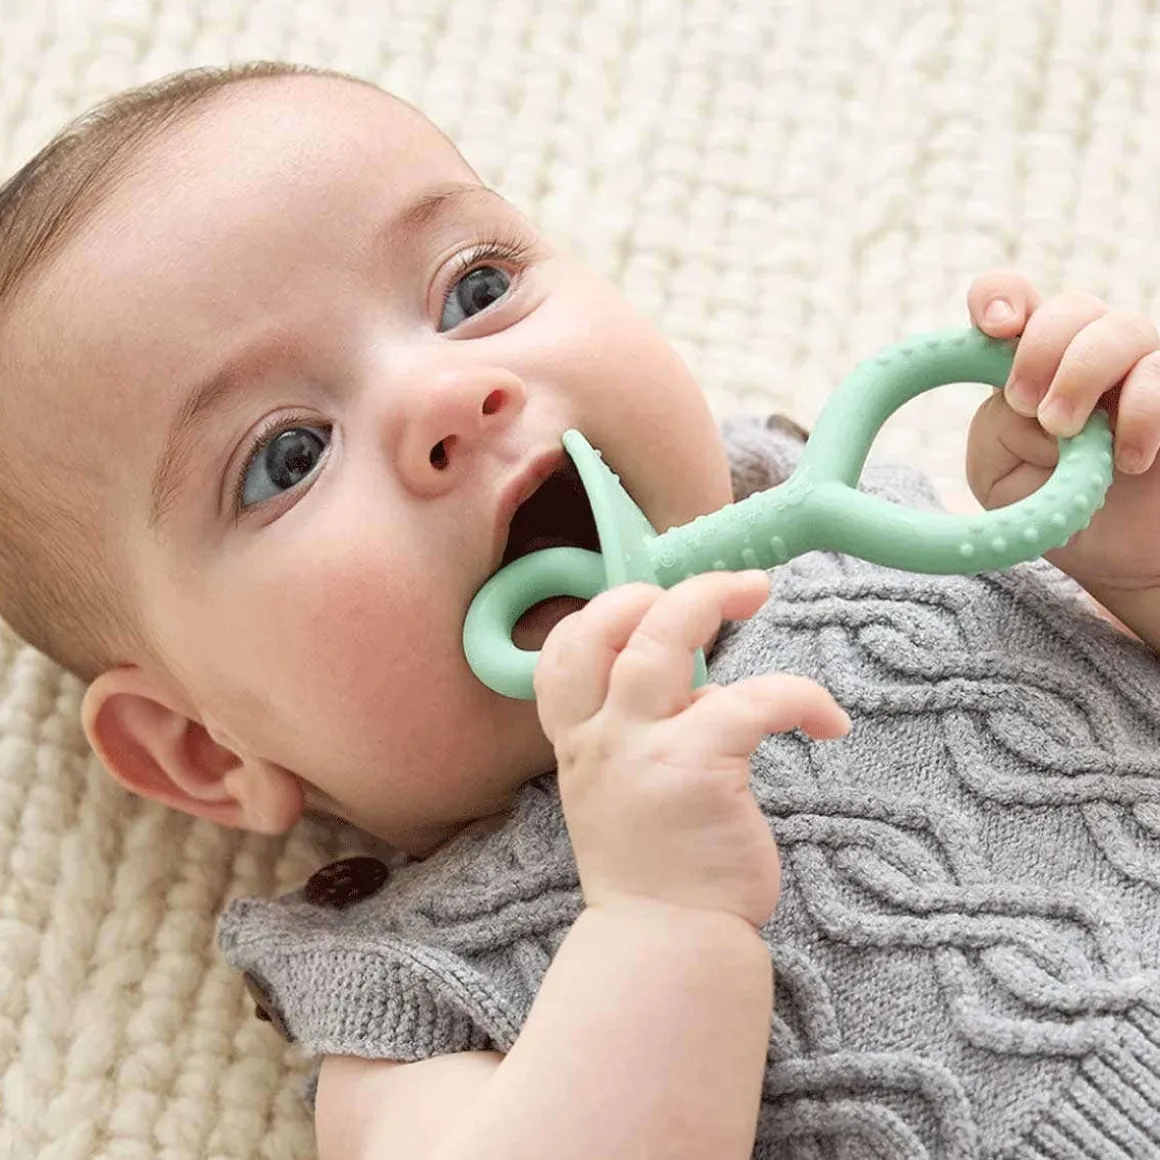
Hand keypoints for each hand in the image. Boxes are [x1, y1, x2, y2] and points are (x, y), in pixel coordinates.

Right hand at [534, 571, 849, 929]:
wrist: (664, 941)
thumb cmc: (653, 863)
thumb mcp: (618, 787)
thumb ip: (642, 728)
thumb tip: (702, 685)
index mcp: (578, 738)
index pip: (563, 650)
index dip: (604, 611)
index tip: (652, 604)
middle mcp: (599, 735)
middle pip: (607, 627)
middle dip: (662, 589)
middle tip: (721, 590)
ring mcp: (643, 750)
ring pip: (661, 640)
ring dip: (710, 599)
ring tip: (755, 591)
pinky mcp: (699, 770)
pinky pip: (754, 700)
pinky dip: (803, 696)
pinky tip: (829, 722)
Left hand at [964, 270, 1159, 600]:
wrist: (1118, 556)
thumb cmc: (1053, 507)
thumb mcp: (999, 473)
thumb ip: (996, 426)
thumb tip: (1028, 399)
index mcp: (1031, 363)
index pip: (1012, 302)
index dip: (999, 297)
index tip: (995, 327)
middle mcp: (1087, 353)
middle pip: (1070, 307)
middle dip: (1041, 349)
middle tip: (1030, 407)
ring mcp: (1142, 368)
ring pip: (1122, 328)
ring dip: (1084, 375)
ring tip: (1068, 434)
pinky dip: (1142, 412)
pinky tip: (1128, 459)